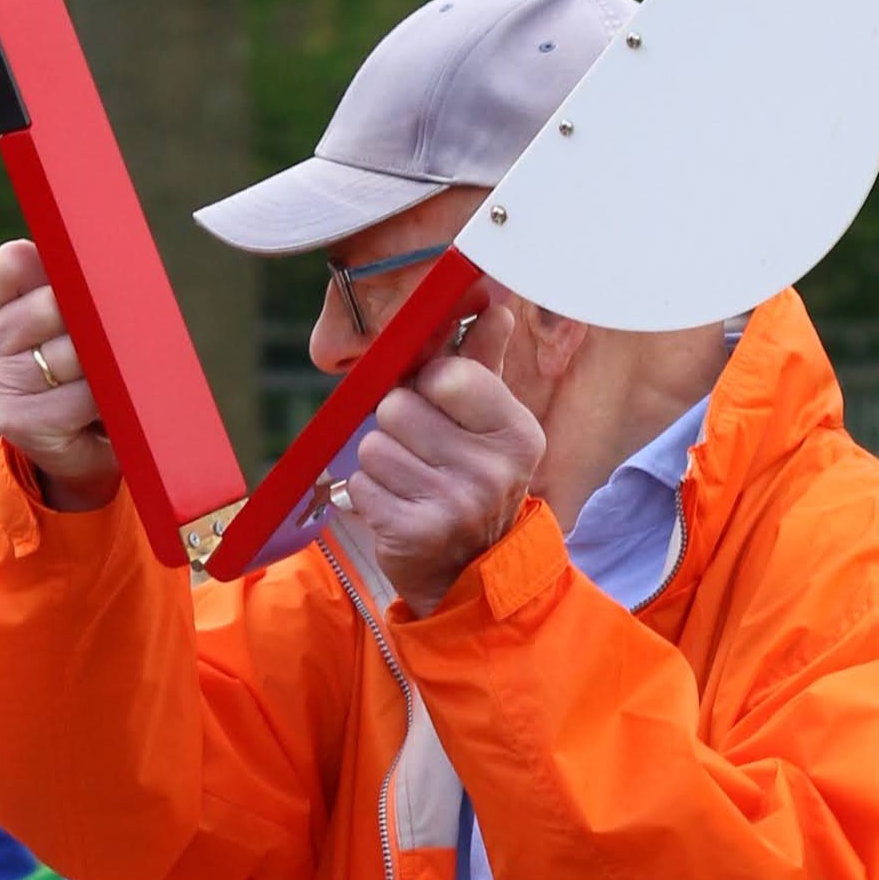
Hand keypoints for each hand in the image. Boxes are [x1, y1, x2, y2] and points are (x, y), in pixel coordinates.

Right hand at [0, 241, 122, 511]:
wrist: (69, 447)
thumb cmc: (68, 368)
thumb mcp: (56, 320)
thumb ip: (66, 286)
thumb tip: (112, 261)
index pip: (14, 261)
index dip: (61, 268)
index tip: (91, 282)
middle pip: (52, 305)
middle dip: (95, 315)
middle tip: (124, 326)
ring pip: (73, 351)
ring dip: (107, 359)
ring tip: (121, 365)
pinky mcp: (15, 422)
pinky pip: (82, 395)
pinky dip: (107, 396)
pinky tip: (111, 401)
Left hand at [340, 300, 543, 613]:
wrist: (471, 572)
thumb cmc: (473, 481)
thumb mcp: (490, 425)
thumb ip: (483, 364)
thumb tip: (493, 307)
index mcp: (518, 433)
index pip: (445, 374)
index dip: (428, 384)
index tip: (440, 407)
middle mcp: (493, 470)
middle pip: (398, 406)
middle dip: (399, 425)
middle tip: (424, 454)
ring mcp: (454, 506)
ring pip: (374, 445)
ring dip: (382, 463)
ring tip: (411, 483)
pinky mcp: (413, 535)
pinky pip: (360, 483)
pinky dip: (369, 494)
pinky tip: (400, 508)